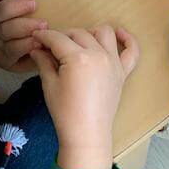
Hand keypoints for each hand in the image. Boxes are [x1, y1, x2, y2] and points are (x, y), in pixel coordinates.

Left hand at [0, 0, 48, 72]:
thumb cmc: (13, 51)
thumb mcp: (22, 64)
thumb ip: (36, 60)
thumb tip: (52, 50)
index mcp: (7, 52)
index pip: (14, 49)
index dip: (27, 45)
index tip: (41, 41)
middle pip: (7, 30)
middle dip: (25, 26)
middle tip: (43, 23)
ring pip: (0, 13)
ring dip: (16, 8)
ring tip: (32, 4)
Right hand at [31, 26, 139, 168]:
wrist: (86, 135)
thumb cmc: (65, 113)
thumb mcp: (49, 85)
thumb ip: (44, 62)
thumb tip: (36, 48)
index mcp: (78, 58)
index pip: (58, 39)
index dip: (45, 36)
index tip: (37, 37)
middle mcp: (98, 54)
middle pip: (78, 33)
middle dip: (62, 36)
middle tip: (51, 47)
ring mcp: (113, 62)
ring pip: (104, 33)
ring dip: (90, 33)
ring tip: (78, 43)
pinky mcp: (122, 72)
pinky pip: (131, 51)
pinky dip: (127, 39)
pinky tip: (119, 33)